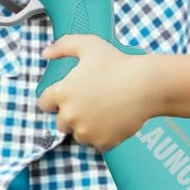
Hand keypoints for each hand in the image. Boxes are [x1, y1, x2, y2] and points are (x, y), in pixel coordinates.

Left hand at [37, 34, 167, 152]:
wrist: (146, 85)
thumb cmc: (117, 62)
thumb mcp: (88, 45)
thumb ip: (63, 46)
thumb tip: (46, 53)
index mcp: (62, 93)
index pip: (44, 104)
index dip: (54, 100)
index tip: (67, 97)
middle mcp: (70, 115)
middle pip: (61, 123)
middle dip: (71, 115)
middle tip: (89, 104)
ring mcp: (86, 131)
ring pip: (78, 135)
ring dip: (85, 128)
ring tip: (102, 113)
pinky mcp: (102, 142)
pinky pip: (96, 144)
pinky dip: (102, 137)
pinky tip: (111, 122)